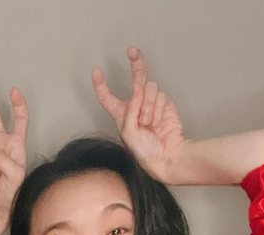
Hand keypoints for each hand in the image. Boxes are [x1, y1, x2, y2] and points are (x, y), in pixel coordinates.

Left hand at [92, 46, 186, 182]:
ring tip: (148, 122)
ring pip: (147, 89)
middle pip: (135, 79)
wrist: (166, 154)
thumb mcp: (129, 133)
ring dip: (147, 106)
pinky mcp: (164, 102)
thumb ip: (130, 111)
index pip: (109, 98)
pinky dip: (157, 108)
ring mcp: (151, 102)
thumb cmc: (144, 151)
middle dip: (135, 64)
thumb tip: (137, 91)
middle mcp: (136, 106)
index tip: (96, 71)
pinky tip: (157, 122)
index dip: (101, 85)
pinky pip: (158, 95)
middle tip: (132, 51)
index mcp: (122, 115)